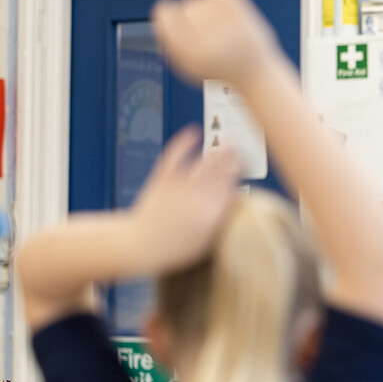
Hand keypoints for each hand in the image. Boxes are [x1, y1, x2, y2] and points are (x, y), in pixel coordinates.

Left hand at [130, 127, 240, 272]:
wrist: (139, 246)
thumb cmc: (174, 249)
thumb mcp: (206, 243)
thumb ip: (222, 222)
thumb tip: (234, 204)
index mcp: (212, 216)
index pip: (232, 189)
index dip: (238, 177)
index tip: (242, 171)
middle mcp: (198, 199)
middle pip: (221, 172)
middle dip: (233, 160)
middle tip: (240, 153)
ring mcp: (180, 188)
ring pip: (204, 163)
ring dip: (219, 150)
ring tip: (227, 144)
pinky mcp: (163, 181)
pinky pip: (175, 156)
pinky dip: (184, 142)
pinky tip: (193, 132)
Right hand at [151, 0, 281, 90]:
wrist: (257, 76)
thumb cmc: (220, 71)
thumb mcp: (187, 65)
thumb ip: (169, 40)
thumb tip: (161, 13)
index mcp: (193, 56)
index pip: (166, 15)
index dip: (165, 11)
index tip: (168, 10)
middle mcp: (212, 41)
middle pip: (186, 5)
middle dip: (191, 13)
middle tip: (204, 30)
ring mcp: (232, 27)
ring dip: (207, 7)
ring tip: (219, 27)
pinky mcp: (247, 14)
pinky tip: (227, 16)